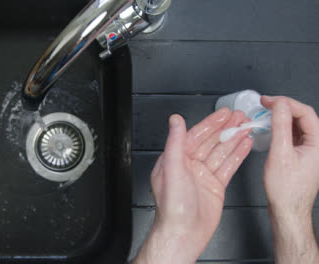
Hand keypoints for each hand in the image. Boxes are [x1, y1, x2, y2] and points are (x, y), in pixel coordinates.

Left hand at [133, 108, 252, 263]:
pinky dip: (237, 155)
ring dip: (234, 139)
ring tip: (247, 126)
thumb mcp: (172, 168)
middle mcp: (189, 166)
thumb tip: (175, 121)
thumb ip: (175, 142)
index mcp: (176, 159)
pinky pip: (228, 166)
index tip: (223, 114)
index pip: (195, 136)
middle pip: (210, 142)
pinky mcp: (215, 186)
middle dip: (226, 128)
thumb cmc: (172, 206)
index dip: (210, 124)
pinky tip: (245, 145)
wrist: (184, 233)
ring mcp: (203, 176)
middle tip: (240, 116)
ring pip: (221, 152)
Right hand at [261, 96, 318, 263]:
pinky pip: (292, 134)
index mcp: (318, 143)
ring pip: (297, 125)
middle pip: (302, 116)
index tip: (268, 101)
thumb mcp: (280, 153)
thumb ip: (280, 126)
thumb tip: (279, 105)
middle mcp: (317, 145)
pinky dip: (280, 128)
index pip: (304, 112)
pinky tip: (270, 128)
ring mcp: (310, 149)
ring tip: (265, 114)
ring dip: (281, 117)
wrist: (288, 209)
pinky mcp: (300, 154)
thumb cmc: (286, 189)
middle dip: (283, 107)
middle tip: (265, 104)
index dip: (285, 103)